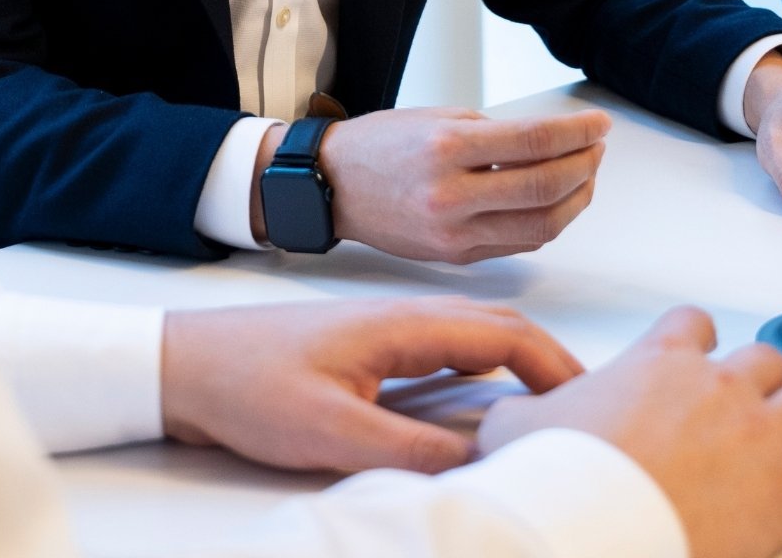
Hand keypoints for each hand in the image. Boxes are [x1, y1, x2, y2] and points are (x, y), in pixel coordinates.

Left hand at [161, 296, 582, 473]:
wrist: (187, 364)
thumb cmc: (249, 386)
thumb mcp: (331, 430)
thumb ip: (408, 449)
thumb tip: (481, 462)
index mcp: (400, 324)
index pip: (502, 334)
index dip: (556, 366)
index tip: (595, 402)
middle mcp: (400, 318)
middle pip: (497, 332)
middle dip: (549, 366)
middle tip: (588, 412)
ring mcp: (385, 332)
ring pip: (472, 342)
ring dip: (517, 370)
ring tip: (549, 413)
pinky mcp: (369, 353)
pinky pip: (442, 357)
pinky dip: (479, 377)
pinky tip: (481, 410)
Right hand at [297, 105, 610, 263]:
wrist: (333, 187)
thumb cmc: (382, 144)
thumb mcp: (438, 119)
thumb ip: (495, 133)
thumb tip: (554, 142)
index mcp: (447, 149)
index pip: (534, 142)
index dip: (577, 133)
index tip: (599, 123)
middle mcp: (452, 196)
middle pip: (545, 188)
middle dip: (584, 165)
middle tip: (597, 146)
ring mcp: (454, 234)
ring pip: (540, 227)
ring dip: (575, 200)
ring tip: (584, 174)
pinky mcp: (456, 258)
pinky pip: (518, 244)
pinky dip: (546, 223)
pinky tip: (555, 201)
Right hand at [476, 307, 781, 557]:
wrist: (598, 526)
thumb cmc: (563, 478)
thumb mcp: (515, 427)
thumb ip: (522, 409)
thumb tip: (497, 415)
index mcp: (657, 362)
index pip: (689, 323)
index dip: (692, 336)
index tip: (692, 346)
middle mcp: (716, 386)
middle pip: (760, 355)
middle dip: (762, 368)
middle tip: (760, 384)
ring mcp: (760, 436)